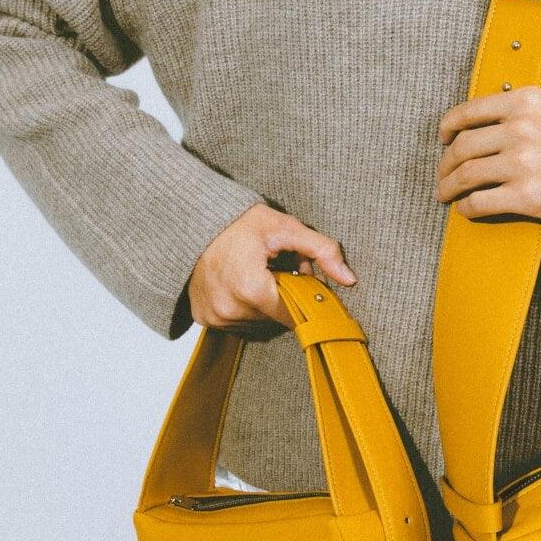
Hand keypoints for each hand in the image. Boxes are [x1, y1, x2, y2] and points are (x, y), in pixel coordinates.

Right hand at [187, 203, 356, 336]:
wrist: (191, 220)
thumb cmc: (238, 222)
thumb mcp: (284, 228)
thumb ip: (321, 250)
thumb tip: (348, 278)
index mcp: (251, 289)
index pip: (295, 312)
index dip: (303, 295)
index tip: (301, 279)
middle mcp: (230, 309)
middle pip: (277, 316)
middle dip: (284, 294)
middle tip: (276, 267)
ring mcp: (215, 317)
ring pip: (258, 321)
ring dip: (264, 302)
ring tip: (255, 273)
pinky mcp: (204, 319)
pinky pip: (237, 320)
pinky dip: (243, 305)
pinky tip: (237, 282)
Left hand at [434, 85, 540, 225]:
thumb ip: (526, 109)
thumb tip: (494, 114)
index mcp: (525, 103)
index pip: (469, 112)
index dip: (448, 127)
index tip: (443, 138)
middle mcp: (519, 129)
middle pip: (463, 147)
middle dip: (445, 164)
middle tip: (442, 175)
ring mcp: (520, 163)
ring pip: (466, 175)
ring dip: (449, 186)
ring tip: (444, 194)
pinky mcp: (524, 195)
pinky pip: (480, 202)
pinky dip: (467, 207)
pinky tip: (466, 210)